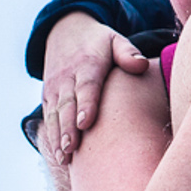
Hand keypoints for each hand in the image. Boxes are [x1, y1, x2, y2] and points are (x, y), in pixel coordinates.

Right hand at [39, 12, 151, 163]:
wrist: (64, 32)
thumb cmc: (98, 42)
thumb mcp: (115, 40)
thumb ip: (127, 53)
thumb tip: (142, 65)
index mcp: (88, 64)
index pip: (87, 86)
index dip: (85, 104)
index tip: (85, 122)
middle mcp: (67, 78)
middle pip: (67, 105)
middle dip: (68, 128)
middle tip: (72, 148)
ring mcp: (55, 88)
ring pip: (55, 115)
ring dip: (58, 137)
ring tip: (64, 158)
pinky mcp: (48, 97)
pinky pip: (48, 118)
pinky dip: (52, 137)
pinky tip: (59, 156)